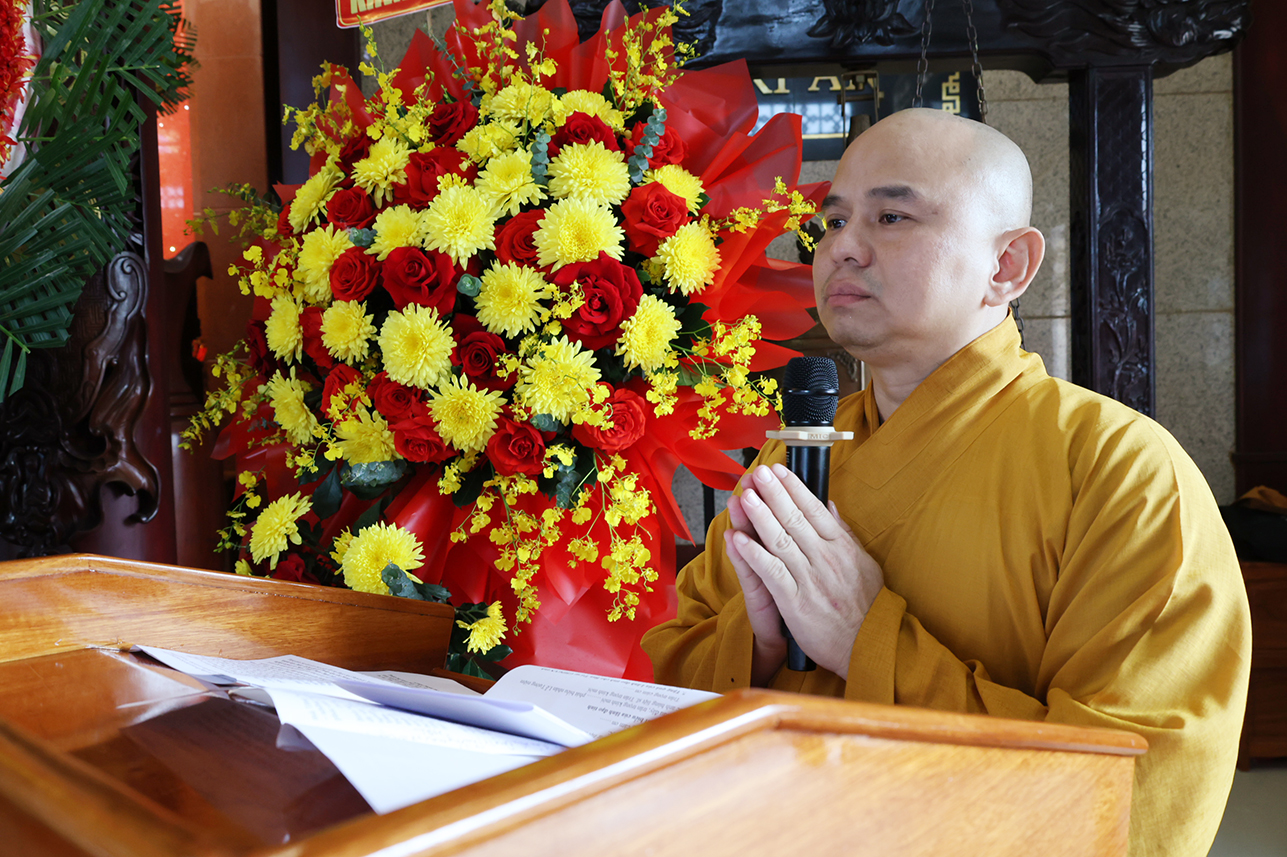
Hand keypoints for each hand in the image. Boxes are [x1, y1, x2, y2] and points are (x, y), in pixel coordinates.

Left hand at [723, 463, 883, 678]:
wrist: (870, 645)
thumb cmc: (867, 605)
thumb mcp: (863, 562)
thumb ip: (843, 533)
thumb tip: (829, 505)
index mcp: (840, 546)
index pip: (813, 509)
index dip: (793, 487)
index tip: (778, 469)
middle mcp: (824, 558)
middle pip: (794, 519)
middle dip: (773, 493)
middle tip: (757, 473)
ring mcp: (809, 579)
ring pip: (780, 541)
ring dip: (760, 516)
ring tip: (745, 496)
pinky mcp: (796, 603)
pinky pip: (772, 573)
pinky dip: (754, 555)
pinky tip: (739, 539)